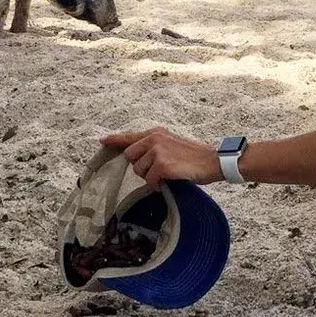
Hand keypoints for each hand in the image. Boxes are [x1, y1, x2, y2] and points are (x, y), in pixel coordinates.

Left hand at [103, 128, 220, 186]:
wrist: (213, 160)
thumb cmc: (194, 156)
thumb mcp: (172, 144)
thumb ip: (155, 147)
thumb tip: (138, 158)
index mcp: (156, 133)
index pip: (130, 136)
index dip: (115, 139)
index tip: (102, 140)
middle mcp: (154, 138)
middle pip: (130, 157)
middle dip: (140, 166)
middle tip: (158, 169)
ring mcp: (157, 151)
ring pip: (138, 170)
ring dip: (150, 176)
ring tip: (167, 172)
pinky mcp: (162, 164)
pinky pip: (150, 179)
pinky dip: (158, 183)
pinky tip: (170, 178)